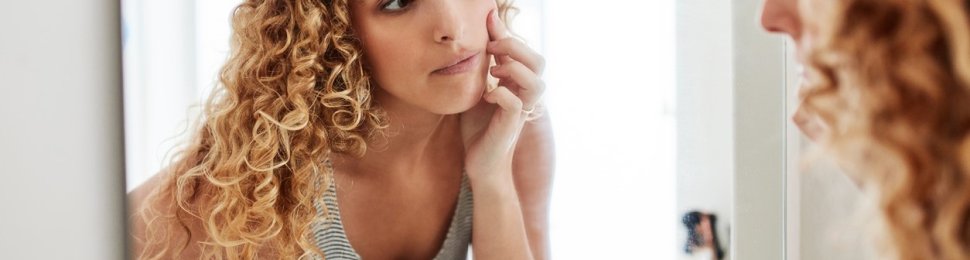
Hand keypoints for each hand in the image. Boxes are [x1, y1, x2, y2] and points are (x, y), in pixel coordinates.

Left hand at [461, 9, 545, 182]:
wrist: (480, 164)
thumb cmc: (479, 129)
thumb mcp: (476, 92)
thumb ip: (480, 70)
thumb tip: (475, 44)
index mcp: (517, 84)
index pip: (522, 52)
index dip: (506, 33)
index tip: (488, 18)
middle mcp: (524, 96)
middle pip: (539, 62)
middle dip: (516, 47)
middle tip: (491, 49)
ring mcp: (521, 111)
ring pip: (537, 83)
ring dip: (514, 70)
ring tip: (494, 72)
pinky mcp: (511, 126)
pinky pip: (516, 104)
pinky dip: (501, 94)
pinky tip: (486, 96)